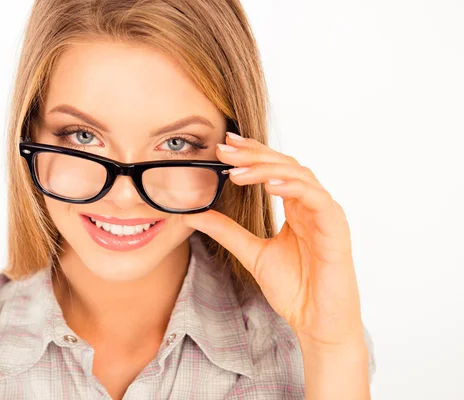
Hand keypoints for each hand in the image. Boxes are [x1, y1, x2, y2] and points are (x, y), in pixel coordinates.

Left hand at [182, 132, 364, 347]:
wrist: (317, 322)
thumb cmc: (295, 289)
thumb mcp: (252, 253)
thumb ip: (226, 231)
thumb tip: (193, 214)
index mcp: (296, 207)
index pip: (274, 169)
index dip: (251, 153)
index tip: (224, 145)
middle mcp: (312, 205)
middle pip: (284, 165)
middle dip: (253, 155)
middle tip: (224, 150)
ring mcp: (326, 214)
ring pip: (299, 175)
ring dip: (267, 169)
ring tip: (237, 170)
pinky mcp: (335, 228)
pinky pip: (316, 198)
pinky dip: (293, 187)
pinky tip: (269, 185)